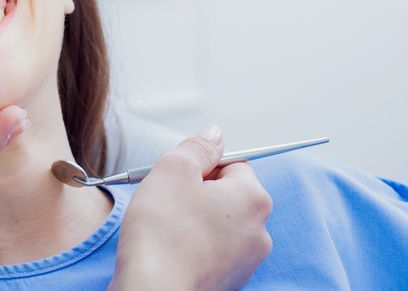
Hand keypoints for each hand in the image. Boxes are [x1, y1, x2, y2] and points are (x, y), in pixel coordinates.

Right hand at [109, 126, 273, 290]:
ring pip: (217, 221)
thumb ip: (197, 146)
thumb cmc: (162, 233)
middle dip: (197, 191)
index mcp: (253, 198)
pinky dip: (193, 243)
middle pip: (227, 193)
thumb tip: (214, 136)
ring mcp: (245, 260)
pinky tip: (171, 246)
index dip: (200, 164)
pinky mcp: (228, 279)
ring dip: (194, 217)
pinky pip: (211, 248)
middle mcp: (259, 230)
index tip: (178, 175)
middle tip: (168, 198)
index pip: (232, 162)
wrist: (153, 290)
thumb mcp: (174, 168)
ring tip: (167, 225)